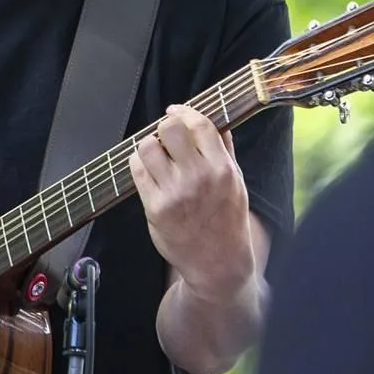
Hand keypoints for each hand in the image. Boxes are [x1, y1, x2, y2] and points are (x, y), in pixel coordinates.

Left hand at [129, 105, 254, 298]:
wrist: (218, 263)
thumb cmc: (228, 220)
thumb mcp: (236, 182)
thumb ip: (225, 150)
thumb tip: (216, 120)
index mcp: (222, 169)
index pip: (199, 124)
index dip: (184, 111)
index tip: (175, 110)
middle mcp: (198, 178)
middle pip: (169, 129)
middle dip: (165, 126)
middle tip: (166, 135)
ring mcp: (174, 194)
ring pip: (147, 147)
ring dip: (149, 145)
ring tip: (156, 153)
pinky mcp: (155, 208)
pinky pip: (137, 171)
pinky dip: (139, 164)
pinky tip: (148, 169)